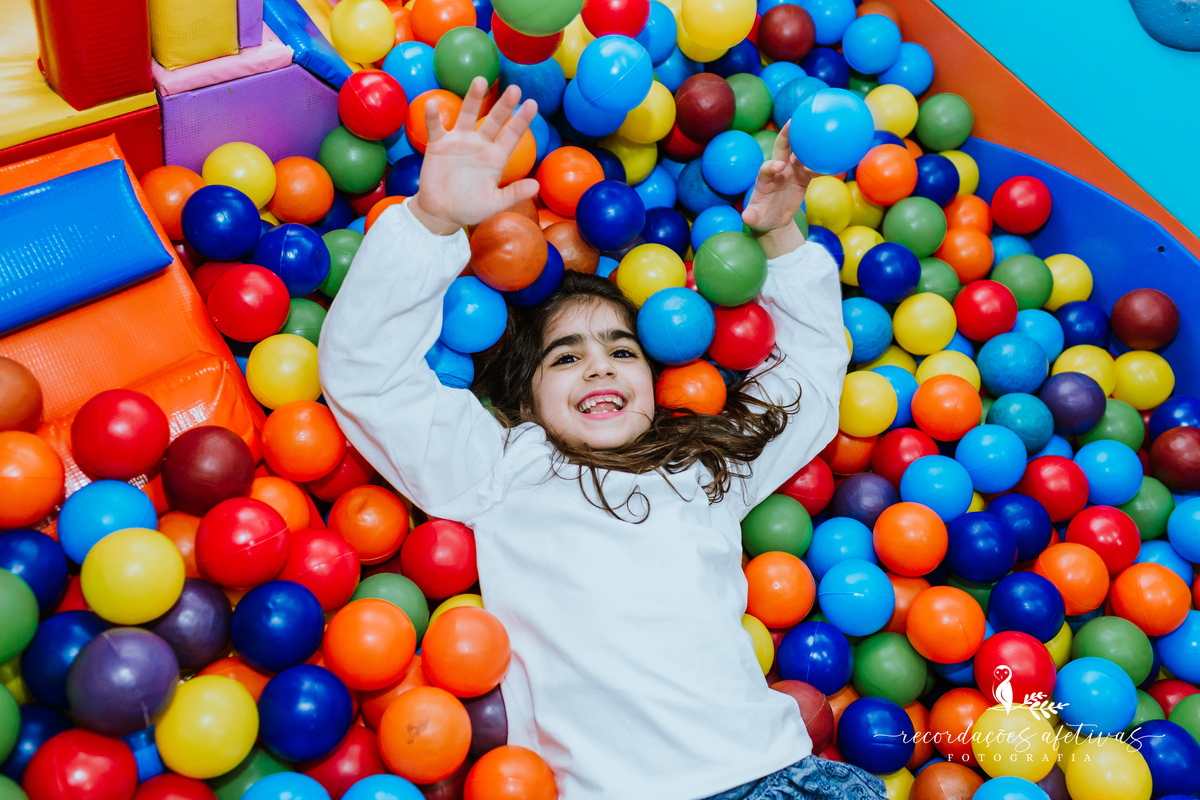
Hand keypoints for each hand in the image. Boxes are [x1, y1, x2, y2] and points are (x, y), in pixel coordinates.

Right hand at [410, 77, 539, 234]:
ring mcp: (459, 142)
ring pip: (467, 115)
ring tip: (480, 80)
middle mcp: (480, 145)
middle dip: (503, 105)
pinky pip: (436, 127)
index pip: (512, 135)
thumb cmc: (470, 209)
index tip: (533, 103)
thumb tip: (536, 187)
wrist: (441, 213)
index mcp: (496, 157)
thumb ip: (514, 194)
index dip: (522, 120)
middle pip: (493, 120)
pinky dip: (433, 116)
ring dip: (473, 98)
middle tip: (514, 88)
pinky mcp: (439, 145)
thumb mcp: (494, 204)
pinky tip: (432, 104)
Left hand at [741, 122, 819, 258]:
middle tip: (793, 122)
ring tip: (823, 135)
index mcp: (765, 179)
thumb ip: (751, 216)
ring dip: (810, 145)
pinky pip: (814, 168)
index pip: (767, 168)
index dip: (772, 165)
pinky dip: (824, 165)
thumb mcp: (755, 219)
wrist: (774, 220)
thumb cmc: (761, 217)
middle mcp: (778, 170)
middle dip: (787, 135)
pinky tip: (836, 160)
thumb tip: (747, 217)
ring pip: (801, 154)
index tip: (780, 167)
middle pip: (782, 149)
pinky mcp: (803, 177)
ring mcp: (791, 172)